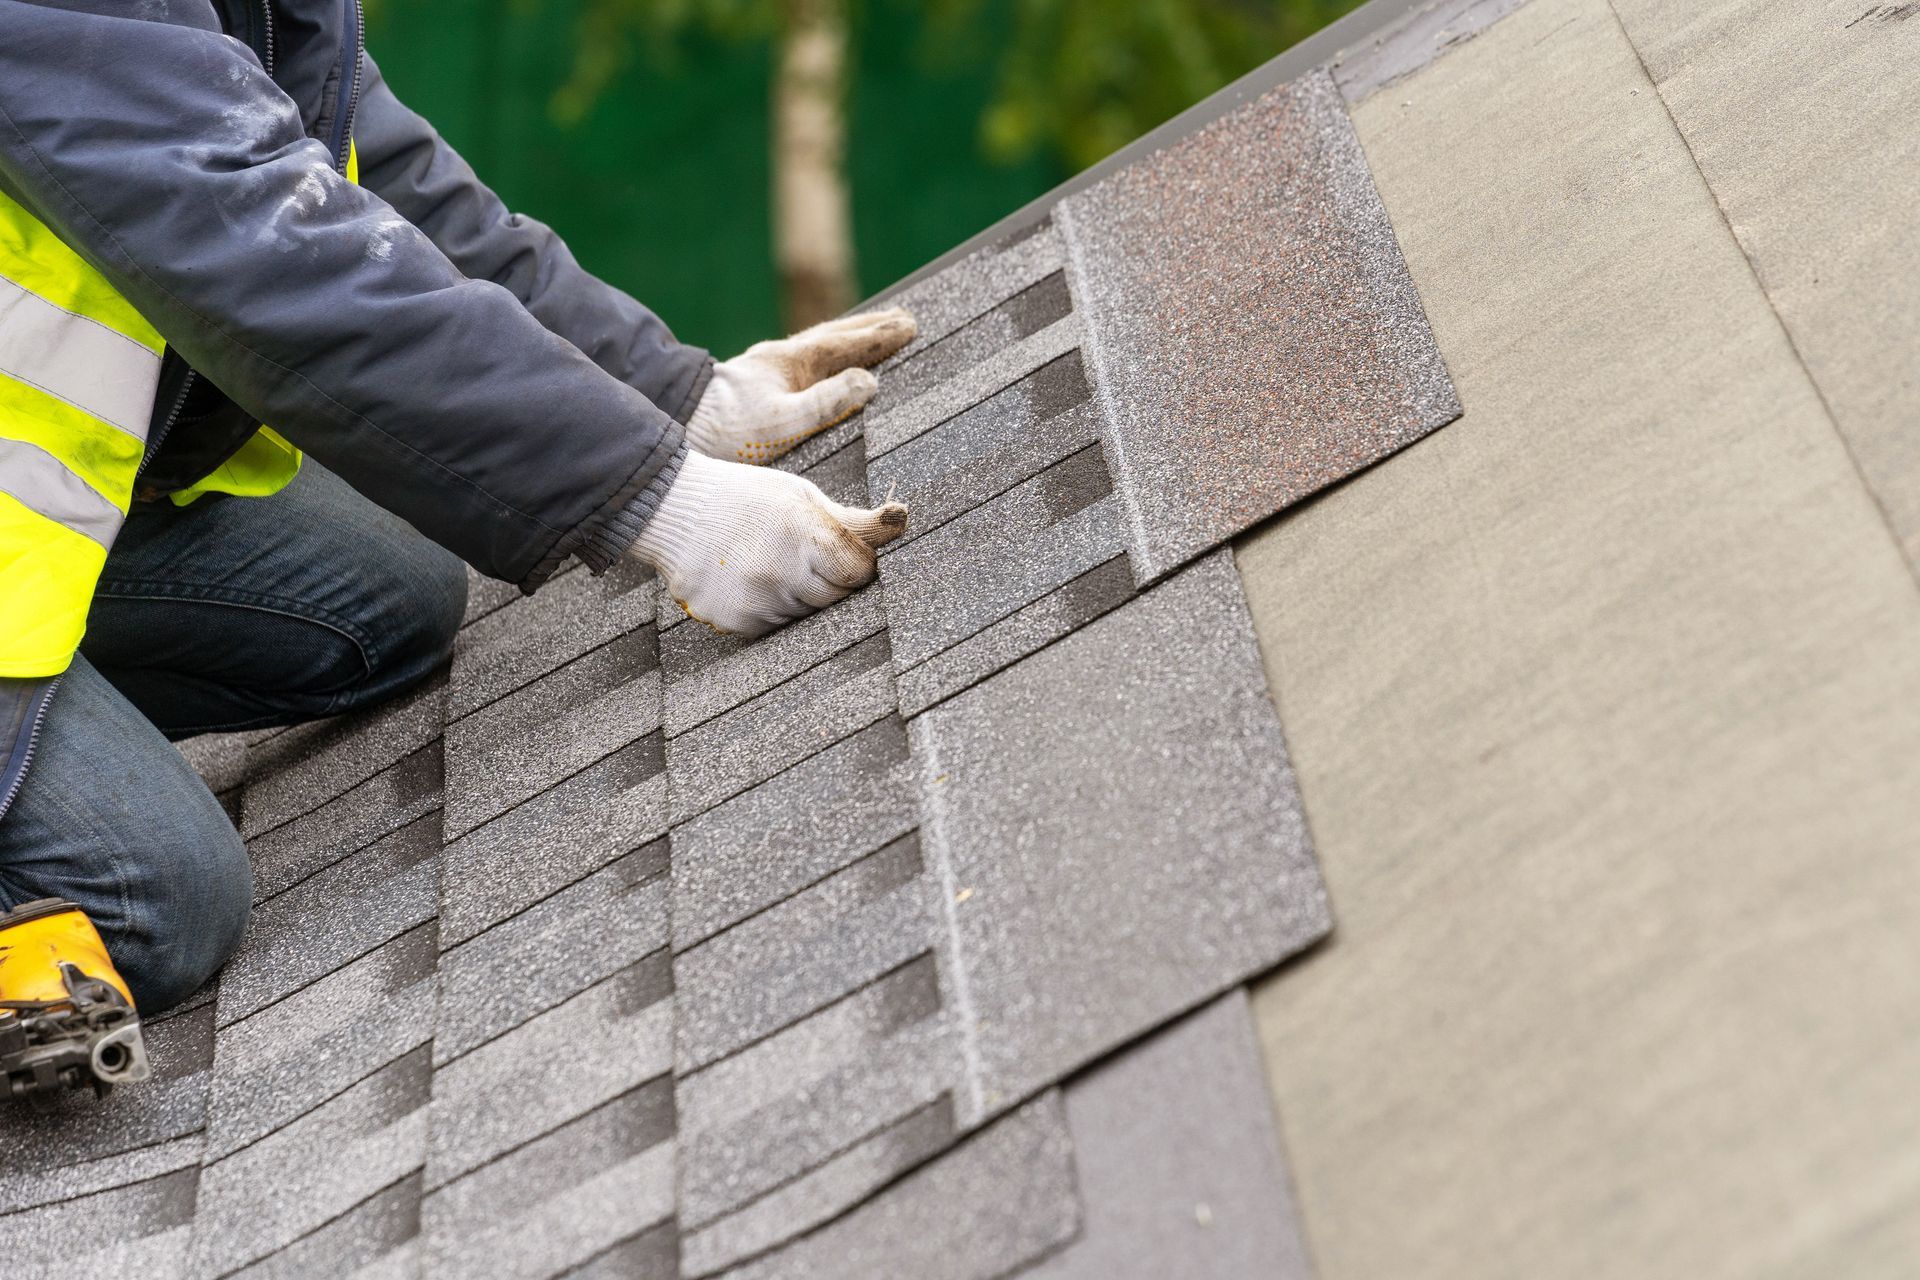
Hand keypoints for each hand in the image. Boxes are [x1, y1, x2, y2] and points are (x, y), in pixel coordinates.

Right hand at [630, 452, 906, 636]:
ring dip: (799, 596)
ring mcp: (756, 600)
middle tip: (802, 556)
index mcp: (803, 532)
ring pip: (807, 615)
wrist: (674, 510)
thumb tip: (903, 519)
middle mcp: (780, 570)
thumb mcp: (801, 497)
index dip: (855, 563)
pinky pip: (776, 626)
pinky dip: (771, 608)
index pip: (859, 572)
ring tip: (769, 562)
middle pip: (836, 597)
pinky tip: (750, 580)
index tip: (841, 552)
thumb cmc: (750, 499)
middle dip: (830, 581)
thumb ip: (852, 519)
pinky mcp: (736, 622)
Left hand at [687, 308, 916, 463]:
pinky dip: (826, 356)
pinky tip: (823, 367)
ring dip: (848, 339)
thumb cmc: (728, 431)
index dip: (879, 336)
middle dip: (870, 329)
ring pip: (818, 347)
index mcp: (791, 363)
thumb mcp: (784, 421)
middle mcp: (781, 360)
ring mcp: (767, 370)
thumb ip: (827, 401)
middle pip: (834, 336)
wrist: (677, 427)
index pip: (845, 343)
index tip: (910, 326)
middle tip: (903, 319)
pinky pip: (805, 362)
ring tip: (871, 335)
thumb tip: (868, 381)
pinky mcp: (756, 386)